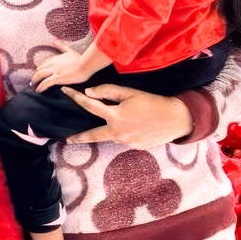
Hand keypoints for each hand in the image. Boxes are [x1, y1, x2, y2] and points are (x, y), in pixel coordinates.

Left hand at [31, 40, 97, 92]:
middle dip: (34, 76)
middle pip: (39, 70)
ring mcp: (54, 71)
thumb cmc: (80, 58)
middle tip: (32, 81)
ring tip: (33, 87)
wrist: (86, 64)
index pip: (43, 64)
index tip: (37, 73)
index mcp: (54, 58)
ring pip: (39, 76)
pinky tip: (38, 91)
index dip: (39, 69)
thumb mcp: (69, 50)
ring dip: (34, 81)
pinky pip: (45, 83)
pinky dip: (40, 87)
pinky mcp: (57, 78)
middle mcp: (52, 63)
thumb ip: (61, 45)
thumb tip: (54, 39)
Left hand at [60, 84, 193, 149]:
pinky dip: (122, 132)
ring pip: (110, 135)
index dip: (76, 97)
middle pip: (92, 136)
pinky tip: (133, 125)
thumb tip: (89, 92)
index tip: (65, 92)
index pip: (89, 106)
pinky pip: (123, 139)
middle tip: (67, 139)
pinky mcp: (135, 147)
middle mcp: (118, 133)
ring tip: (115, 123)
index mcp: (115, 117)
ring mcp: (127, 142)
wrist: (176, 119)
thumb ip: (108, 92)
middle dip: (78, 138)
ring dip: (107, 130)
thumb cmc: (152, 102)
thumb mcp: (130, 92)